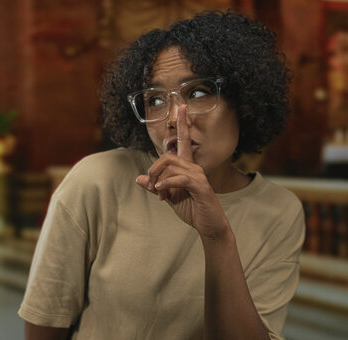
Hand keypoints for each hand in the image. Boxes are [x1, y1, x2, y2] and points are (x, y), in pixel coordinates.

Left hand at [136, 107, 230, 240]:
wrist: (209, 226)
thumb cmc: (192, 210)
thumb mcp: (169, 198)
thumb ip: (155, 187)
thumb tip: (138, 178)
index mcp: (187, 167)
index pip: (184, 141)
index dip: (183, 123)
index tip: (182, 106)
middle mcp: (194, 167)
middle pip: (167, 156)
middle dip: (153, 170)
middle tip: (152, 187)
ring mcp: (198, 175)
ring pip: (170, 165)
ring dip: (159, 181)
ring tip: (160, 194)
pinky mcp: (200, 186)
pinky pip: (178, 178)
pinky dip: (166, 184)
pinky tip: (162, 192)